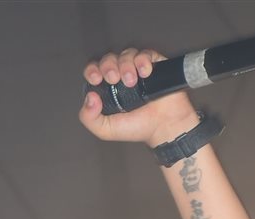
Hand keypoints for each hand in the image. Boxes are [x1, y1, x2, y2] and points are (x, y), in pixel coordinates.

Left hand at [79, 48, 200, 146]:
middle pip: (109, 59)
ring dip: (126, 65)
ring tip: (132, 81)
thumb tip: (89, 97)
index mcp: (107, 89)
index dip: (92, 70)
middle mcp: (121, 77)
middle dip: (108, 66)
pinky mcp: (154, 65)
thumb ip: (89, 118)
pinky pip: (145, 53)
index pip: (94, 71)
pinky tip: (145, 73)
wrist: (165, 127)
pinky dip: (143, 60)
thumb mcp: (106, 130)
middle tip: (114, 79)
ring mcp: (137, 70)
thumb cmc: (137, 128)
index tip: (96, 79)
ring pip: (126, 54)